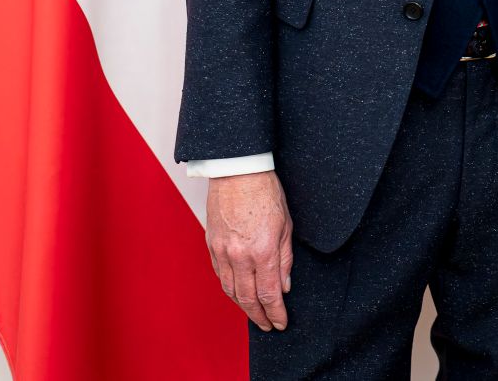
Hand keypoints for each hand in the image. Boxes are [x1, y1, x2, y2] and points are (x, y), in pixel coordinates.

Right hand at [205, 170, 293, 331]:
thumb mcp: (286, 225)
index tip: (281, 323)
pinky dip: (229, 288)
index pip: (269, 294)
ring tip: (254, 314)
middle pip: (247, 298)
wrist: (237, 172)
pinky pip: (220, 275)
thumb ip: (285, 259)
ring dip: (243, 306)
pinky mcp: (211, 245)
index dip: (276, 313)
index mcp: (263, 251)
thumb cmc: (265, 192)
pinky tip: (238, 293)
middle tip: (268, 325)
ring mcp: (222, 252)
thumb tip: (285, 286)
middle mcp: (240, 256)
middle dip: (259, 316)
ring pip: (230, 290)